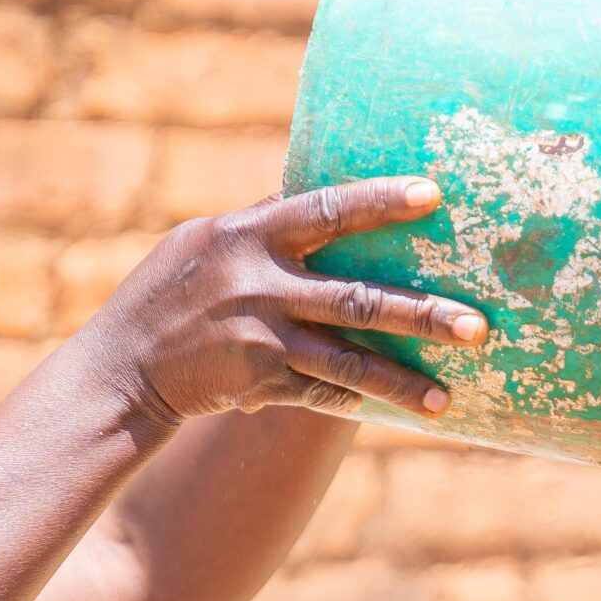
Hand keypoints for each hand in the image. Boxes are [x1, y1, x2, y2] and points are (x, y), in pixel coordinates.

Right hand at [87, 177, 486, 428]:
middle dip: (421, 313)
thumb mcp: (205, 241)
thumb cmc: (169, 294)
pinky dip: (364, 401)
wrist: (120, 368)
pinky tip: (407, 412)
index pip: (325, 209)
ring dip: (403, 380)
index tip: (434, 195)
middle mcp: (258, 283)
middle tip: (479, 325)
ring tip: (450, 396)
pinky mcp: (258, 383)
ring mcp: (260, 337)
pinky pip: (324, 392)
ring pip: (348, 360)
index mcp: (247, 233)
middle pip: (356, 297)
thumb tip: (316, 188)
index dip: (380, 201)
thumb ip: (263, 221)